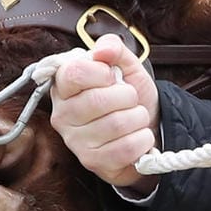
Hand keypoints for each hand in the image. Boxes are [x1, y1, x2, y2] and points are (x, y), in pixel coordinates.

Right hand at [49, 33, 161, 193]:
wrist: (148, 128)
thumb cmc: (130, 98)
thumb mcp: (126, 67)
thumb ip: (114, 49)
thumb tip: (104, 49)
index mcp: (64, 86)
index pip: (74, 73)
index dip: (102, 72)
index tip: (113, 77)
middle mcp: (62, 114)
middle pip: (97, 100)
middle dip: (127, 97)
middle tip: (130, 100)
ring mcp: (75, 141)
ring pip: (116, 124)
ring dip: (138, 118)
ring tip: (135, 118)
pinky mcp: (91, 161)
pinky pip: (125, 148)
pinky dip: (142, 139)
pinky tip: (138, 136)